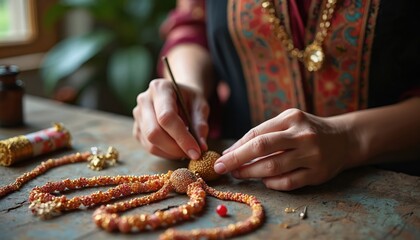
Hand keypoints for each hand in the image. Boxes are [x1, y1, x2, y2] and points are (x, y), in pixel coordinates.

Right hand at [132, 79, 209, 159]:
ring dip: (171, 153)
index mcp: (160, 89)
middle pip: (154, 132)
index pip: (166, 117)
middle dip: (175, 148)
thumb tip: (201, 147)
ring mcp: (138, 115)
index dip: (182, 137)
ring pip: (150, 143)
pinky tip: (177, 148)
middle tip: (193, 154)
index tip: (196, 152)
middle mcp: (144, 100)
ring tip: (187, 150)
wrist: (179, 96)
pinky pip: (149, 147)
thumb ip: (201, 125)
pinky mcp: (137, 129)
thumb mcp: (201, 106)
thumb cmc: (190, 99)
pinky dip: (165, 153)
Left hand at [214, 108, 356, 190]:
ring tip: (238, 174)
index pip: (257, 133)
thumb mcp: (289, 122)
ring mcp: (311, 154)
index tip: (223, 157)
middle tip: (221, 167)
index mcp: (292, 118)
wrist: (344, 139)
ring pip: (273, 167)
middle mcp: (302, 135)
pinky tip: (263, 181)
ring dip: (251, 173)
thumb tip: (234, 151)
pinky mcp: (317, 173)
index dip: (237, 147)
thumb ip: (265, 133)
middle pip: (262, 147)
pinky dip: (271, 183)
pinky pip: (288, 182)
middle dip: (237, 159)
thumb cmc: (307, 131)